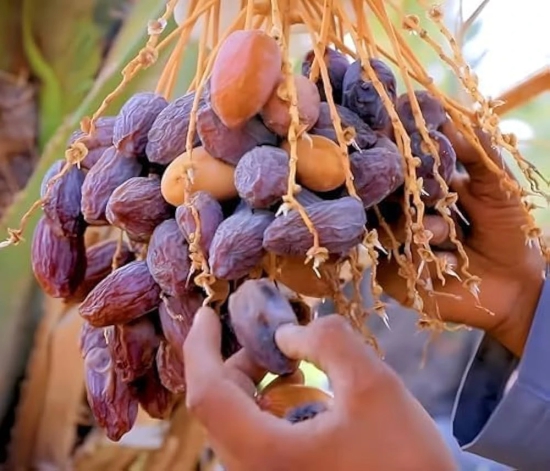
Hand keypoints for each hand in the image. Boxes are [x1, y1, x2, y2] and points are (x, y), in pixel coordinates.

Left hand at [184, 308, 456, 470]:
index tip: (207, 313)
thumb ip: (329, 343)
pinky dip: (270, 408)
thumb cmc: (405, 463)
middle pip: (220, 406)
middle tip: (269, 335)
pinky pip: (257, 440)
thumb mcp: (374, 387)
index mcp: (263, 454)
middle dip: (240, 361)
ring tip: (292, 363)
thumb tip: (288, 333)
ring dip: (256, 385)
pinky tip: (305, 396)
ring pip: (238, 423)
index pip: (207, 394)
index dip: (202, 347)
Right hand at [377, 122, 545, 355]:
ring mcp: (395, 240)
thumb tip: (451, 118)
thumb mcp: (500, 187)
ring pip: (388, 224)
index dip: (401, 146)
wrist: (515, 287)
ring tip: (452, 237)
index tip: (400, 131)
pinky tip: (451, 267)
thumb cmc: (510, 233)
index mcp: (426, 184)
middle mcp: (404, 209)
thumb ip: (479, 153)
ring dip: (426, 228)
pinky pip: (396, 259)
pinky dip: (428, 261)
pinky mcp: (392, 272)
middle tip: (431, 192)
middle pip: (386, 190)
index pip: (404, 160)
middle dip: (408, 190)